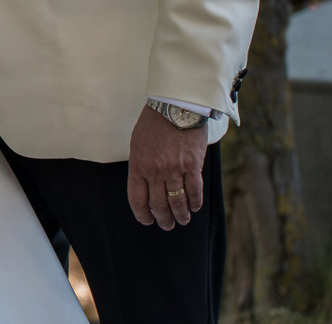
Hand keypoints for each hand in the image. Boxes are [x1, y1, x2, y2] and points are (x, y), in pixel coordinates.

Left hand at [127, 106, 206, 229]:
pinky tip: (195, 208)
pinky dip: (195, 203)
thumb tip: (146, 184)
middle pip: (158, 205)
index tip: (147, 221)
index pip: (137, 198)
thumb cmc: (154, 123)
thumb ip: (141, 164)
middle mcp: (155, 171)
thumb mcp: (138, 143)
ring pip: (177, 202)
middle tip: (167, 225)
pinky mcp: (192, 166)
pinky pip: (194, 191)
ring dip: (180, 215)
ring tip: (182, 220)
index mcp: (138, 165)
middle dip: (163, 219)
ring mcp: (174, 169)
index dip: (142, 214)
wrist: (174, 106)